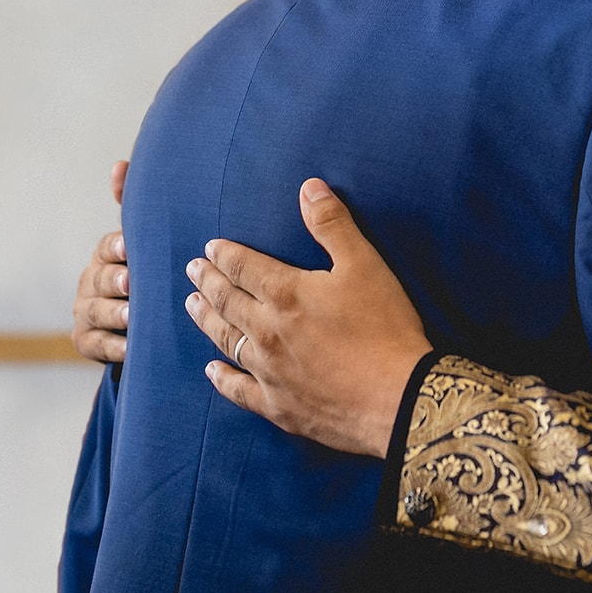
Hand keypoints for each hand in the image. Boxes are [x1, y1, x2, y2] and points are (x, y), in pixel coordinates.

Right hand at [71, 161, 130, 363]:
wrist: (135, 322)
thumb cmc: (144, 272)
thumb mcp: (142, 244)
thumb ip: (133, 208)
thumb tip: (120, 164)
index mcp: (107, 255)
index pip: (107, 247)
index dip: (116, 247)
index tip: (128, 245)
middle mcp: (91, 280)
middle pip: (100, 279)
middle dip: (114, 280)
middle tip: (131, 282)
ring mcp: (86, 311)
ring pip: (96, 312)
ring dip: (114, 314)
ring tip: (132, 317)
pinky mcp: (85, 341)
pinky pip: (96, 345)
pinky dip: (112, 347)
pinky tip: (129, 348)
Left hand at [185, 178, 431, 457]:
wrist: (399, 396)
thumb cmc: (385, 327)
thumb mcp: (365, 264)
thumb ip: (333, 225)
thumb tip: (309, 187)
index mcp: (286, 294)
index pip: (243, 267)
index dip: (225, 254)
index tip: (211, 248)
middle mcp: (267, 331)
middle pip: (227, 301)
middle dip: (208, 282)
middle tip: (192, 270)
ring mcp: (268, 371)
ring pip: (226, 340)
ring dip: (206, 320)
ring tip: (192, 306)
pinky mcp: (278, 405)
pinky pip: (238, 390)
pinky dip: (221, 378)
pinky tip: (211, 370)